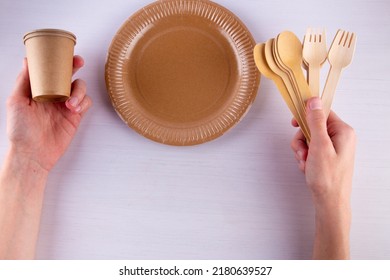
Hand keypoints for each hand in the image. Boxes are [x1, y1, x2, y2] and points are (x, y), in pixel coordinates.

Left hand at [6, 56, 91, 171]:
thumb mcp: (16, 101)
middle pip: (69, 75)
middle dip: (75, 67)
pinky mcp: (75, 117)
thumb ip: (24, 81)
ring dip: (79, 91)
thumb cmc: (21, 131)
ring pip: (80, 88)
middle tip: (78, 63)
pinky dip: (83, 102)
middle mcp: (54, 96)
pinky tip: (74, 109)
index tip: (64, 52)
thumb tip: (28, 60)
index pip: (51, 71)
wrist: (33, 154)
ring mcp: (65, 106)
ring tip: (70, 103)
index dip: (59, 60)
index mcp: (40, 90)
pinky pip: (86, 103)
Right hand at [291, 97, 355, 202]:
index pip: (322, 112)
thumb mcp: (319, 145)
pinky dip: (305, 157)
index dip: (306, 116)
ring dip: (302, 150)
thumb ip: (315, 121)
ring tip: (305, 163)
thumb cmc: (327, 177)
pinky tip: (307, 167)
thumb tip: (314, 100)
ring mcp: (333, 147)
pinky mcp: (327, 156)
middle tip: (302, 152)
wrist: (329, 202)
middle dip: (302, 139)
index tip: (294, 123)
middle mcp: (340, 137)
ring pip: (309, 138)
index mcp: (343, 131)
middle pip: (313, 126)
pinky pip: (311, 149)